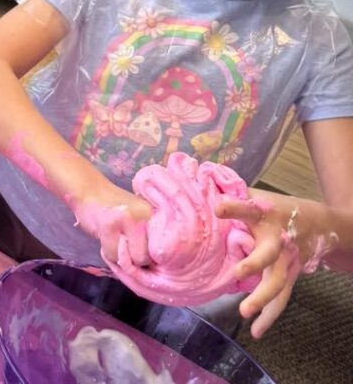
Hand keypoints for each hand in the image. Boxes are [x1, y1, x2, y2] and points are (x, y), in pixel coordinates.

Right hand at [71, 182, 152, 267]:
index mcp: (156, 215)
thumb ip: (147, 237)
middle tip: (122, 244)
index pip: (161, 251)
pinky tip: (104, 235)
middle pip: (146, 258)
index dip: (148, 258)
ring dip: (118, 256)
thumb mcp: (137, 218)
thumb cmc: (113, 206)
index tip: (137, 252)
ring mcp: (128, 219)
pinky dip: (106, 251)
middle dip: (133, 258)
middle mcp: (146, 216)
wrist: (88, 188)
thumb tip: (153, 268)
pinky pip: (113, 254)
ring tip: (113, 238)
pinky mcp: (109, 224)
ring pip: (130, 259)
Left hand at [217, 190, 320, 337]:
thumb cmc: (274, 208)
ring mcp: (286, 260)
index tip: (217, 208)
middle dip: (254, 263)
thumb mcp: (256, 196)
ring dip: (262, 297)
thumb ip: (230, 192)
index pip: (247, 208)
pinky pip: (280, 298)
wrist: (318, 222)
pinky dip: (269, 316)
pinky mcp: (290, 276)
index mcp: (264, 215)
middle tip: (238, 273)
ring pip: (277, 281)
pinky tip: (255, 330)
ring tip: (244, 311)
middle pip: (268, 252)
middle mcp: (278, 239)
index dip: (233, 207)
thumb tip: (195, 181)